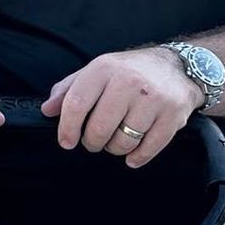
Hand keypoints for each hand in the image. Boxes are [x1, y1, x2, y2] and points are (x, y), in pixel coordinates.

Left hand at [40, 48, 202, 167]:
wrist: (177, 67)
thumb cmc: (129, 72)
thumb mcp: (97, 71)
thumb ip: (69, 89)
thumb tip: (47, 110)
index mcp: (104, 69)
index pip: (76, 104)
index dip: (67, 128)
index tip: (66, 142)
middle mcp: (129, 82)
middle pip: (99, 128)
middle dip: (92, 142)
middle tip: (94, 141)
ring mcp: (153, 99)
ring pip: (123, 142)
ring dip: (115, 149)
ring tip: (115, 140)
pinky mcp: (172, 115)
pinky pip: (148, 148)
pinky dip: (137, 157)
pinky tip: (132, 154)